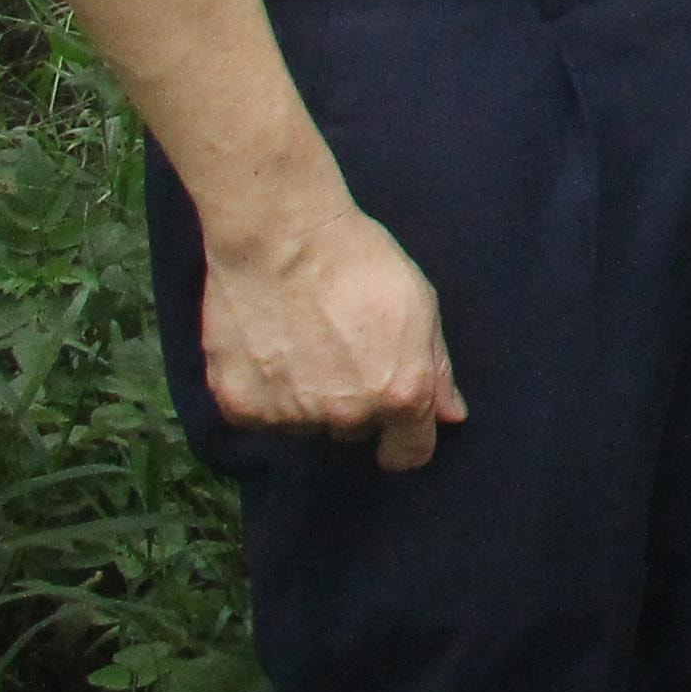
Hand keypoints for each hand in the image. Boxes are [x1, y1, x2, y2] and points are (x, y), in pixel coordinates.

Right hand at [200, 200, 465, 469]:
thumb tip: (449, 416)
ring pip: (307, 424)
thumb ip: (437, 369)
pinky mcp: (241, 409)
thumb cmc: (359, 262)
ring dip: (307, 396)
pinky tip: (268, 346)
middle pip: (355, 431)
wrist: (281, 237)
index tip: (396, 423)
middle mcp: (346, 416)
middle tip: (342, 349)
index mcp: (399, 395)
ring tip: (301, 339)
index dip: (405, 438)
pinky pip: (262, 415)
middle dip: (354, 402)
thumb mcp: (420, 305)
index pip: (409, 454)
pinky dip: (264, 392)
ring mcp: (290, 417)